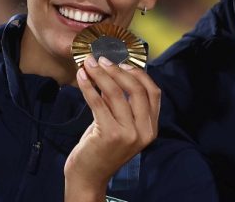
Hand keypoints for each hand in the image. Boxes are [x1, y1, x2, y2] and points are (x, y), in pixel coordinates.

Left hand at [64, 55, 160, 200]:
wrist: (89, 176)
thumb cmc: (102, 149)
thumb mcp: (120, 125)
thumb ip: (123, 104)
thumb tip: (114, 72)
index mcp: (151, 128)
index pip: (153, 92)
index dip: (139, 74)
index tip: (123, 62)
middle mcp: (144, 131)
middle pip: (136, 89)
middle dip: (117, 70)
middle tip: (102, 59)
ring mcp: (128, 134)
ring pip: (116, 93)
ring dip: (100, 74)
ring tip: (88, 64)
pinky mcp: (110, 134)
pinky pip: (98, 102)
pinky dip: (88, 86)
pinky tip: (81, 77)